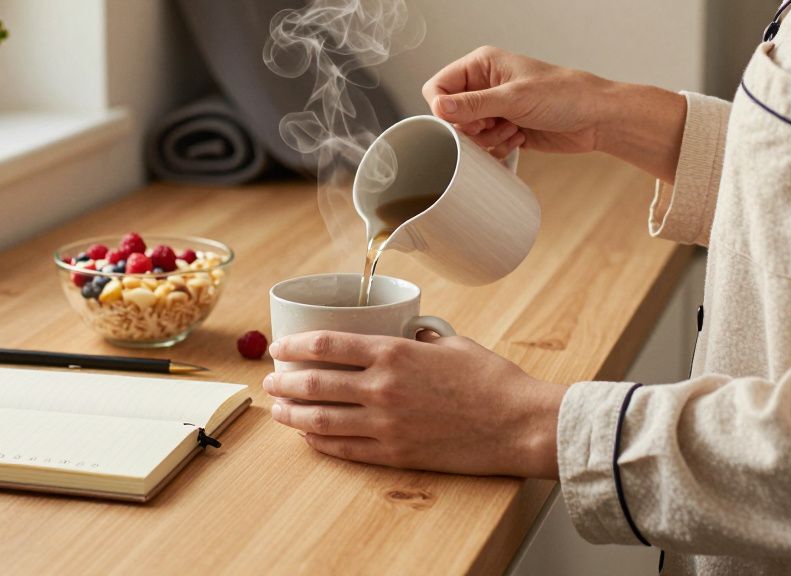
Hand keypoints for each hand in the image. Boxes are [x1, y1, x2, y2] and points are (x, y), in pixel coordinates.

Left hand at [263, 331, 565, 478]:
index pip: (325, 346)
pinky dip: (319, 443)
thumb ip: (419, 340)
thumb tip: (406, 336)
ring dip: (292, 415)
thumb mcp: (452, 344)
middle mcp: (381, 388)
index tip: (279, 347)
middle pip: (314, 384)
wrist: (520, 425)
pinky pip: (344, 449)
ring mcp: (385, 425)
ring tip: (278, 411)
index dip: (294, 346)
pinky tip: (308, 437)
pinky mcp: (395, 454)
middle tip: (270, 381)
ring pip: (320, 421)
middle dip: (283, 383)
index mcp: (393, 353)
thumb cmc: (493, 382)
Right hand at [421, 46, 611, 157]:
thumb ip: (473, 104)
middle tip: (493, 125)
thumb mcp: (514, 98)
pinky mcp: (505, 127)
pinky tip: (519, 137)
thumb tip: (437, 108)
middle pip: (450, 114)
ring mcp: (495, 108)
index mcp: (482, 65)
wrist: (596, 118)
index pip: (438, 86)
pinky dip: (498, 147)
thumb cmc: (563, 95)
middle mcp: (485, 85)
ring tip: (513, 129)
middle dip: (470, 127)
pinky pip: (484, 146)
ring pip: (467, 134)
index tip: (465, 121)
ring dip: (488, 139)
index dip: (443, 108)